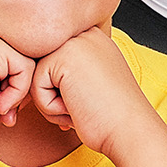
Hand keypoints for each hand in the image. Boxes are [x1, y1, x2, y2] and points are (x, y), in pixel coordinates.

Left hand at [29, 27, 160, 163]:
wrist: (131, 132)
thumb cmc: (112, 117)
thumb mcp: (91, 84)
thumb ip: (69, 71)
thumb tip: (37, 74)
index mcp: (93, 38)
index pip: (54, 63)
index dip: (63, 90)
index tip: (88, 102)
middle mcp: (84, 35)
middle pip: (42, 68)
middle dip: (55, 96)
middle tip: (83, 107)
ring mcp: (73, 43)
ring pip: (36, 77)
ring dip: (52, 103)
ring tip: (81, 107)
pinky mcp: (62, 58)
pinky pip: (34, 86)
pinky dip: (50, 107)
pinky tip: (76, 108)